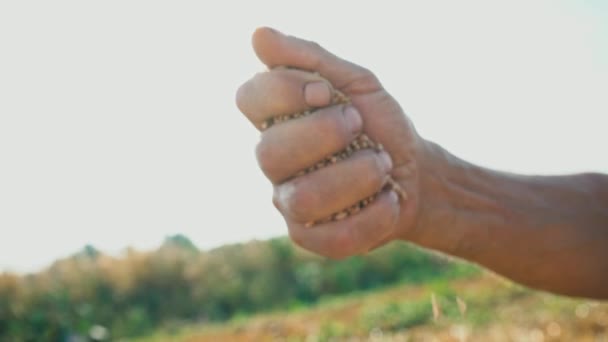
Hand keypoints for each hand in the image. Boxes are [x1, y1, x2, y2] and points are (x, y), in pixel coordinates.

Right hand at [236, 27, 424, 258]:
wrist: (416, 173)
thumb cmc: (378, 125)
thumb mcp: (357, 83)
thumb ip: (311, 60)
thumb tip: (259, 35)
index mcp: (278, 119)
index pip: (248, 98)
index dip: (285, 91)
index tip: (325, 92)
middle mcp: (274, 162)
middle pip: (269, 153)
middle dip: (326, 134)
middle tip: (360, 127)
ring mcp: (289, 203)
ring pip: (303, 199)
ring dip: (356, 177)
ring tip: (382, 166)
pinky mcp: (312, 238)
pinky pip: (331, 238)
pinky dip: (373, 215)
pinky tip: (388, 199)